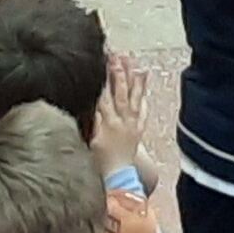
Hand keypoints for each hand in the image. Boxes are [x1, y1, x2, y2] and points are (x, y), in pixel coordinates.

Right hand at [89, 53, 147, 176]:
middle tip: (116, 55)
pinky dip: (143, 98)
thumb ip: (91, 120)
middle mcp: (122, 120)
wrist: (118, 177)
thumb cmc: (100, 161)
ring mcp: (132, 124)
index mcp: (108, 122)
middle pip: (120, 92)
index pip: (105, 93)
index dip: (103, 76)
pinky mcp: (139, 129)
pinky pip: (143, 111)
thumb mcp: (90, 140)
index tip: (102, 60)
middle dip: (118, 72)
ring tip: (134, 64)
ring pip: (134, 98)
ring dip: (133, 80)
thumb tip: (90, 101)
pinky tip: (143, 88)